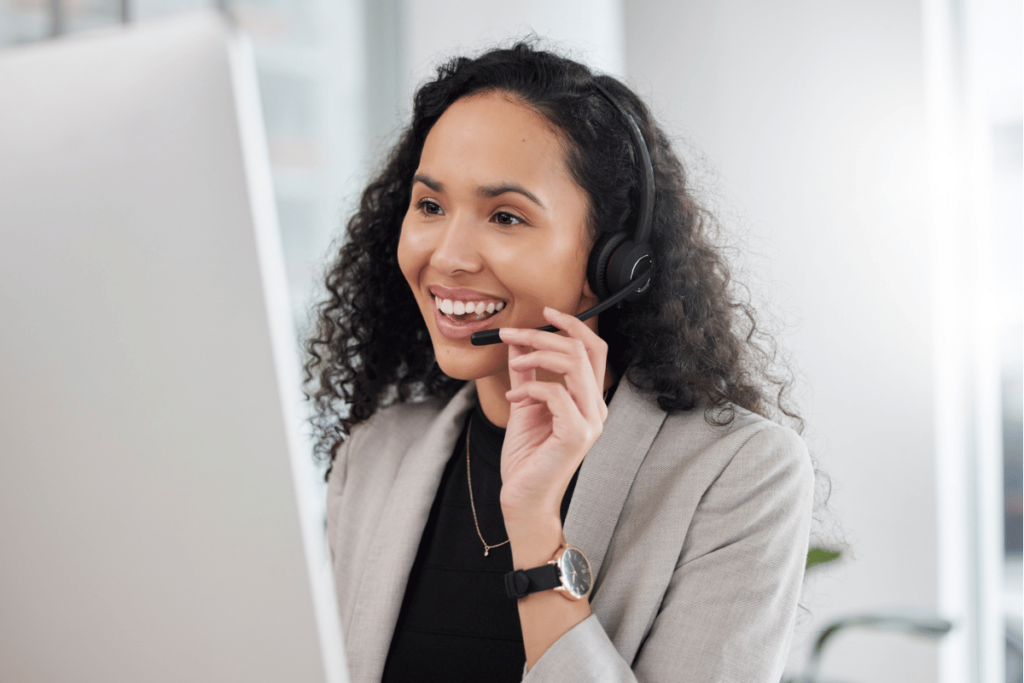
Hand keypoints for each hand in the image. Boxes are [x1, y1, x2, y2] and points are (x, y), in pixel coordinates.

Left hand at [497, 307, 609, 525]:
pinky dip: (530, 388)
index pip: (593, 349)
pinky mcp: (577, 434)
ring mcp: (590, 422)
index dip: (573, 324)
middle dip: (544, 335)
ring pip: (573, 364)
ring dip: (536, 356)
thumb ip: (526, 375)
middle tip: (513, 335)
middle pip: (583, 349)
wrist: (524, 499)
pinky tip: (514, 400)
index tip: (546, 313)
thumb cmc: (527, 459)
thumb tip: (519, 343)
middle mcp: (596, 408)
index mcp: (588, 400)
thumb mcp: (524, 407)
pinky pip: (556, 393)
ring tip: (514, 365)